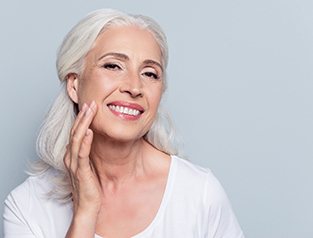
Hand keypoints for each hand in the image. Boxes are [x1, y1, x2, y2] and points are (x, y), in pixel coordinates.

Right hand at [64, 101, 100, 236]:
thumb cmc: (89, 185)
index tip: (90, 106)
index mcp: (72, 155)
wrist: (87, 206)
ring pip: (77, 139)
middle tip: (91, 102)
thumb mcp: (89, 165)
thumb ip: (89, 153)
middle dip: (83, 116)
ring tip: (90, 110)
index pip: (76, 132)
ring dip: (84, 123)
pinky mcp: (80, 171)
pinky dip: (85, 141)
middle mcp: (70, 157)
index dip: (82, 119)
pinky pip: (82, 154)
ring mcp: (73, 164)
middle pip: (75, 132)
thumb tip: (95, 140)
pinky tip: (90, 131)